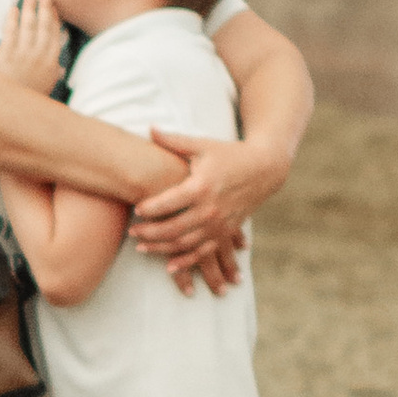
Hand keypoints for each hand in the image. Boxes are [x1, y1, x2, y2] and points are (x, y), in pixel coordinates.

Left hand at [0, 0, 65, 96]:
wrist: (10, 112)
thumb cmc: (28, 100)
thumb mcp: (46, 89)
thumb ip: (53, 75)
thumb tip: (59, 68)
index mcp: (51, 63)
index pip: (55, 35)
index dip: (54, 19)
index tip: (54, 8)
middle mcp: (39, 55)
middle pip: (44, 26)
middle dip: (45, 8)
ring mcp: (23, 54)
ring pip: (29, 25)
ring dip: (30, 8)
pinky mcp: (6, 55)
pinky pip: (10, 32)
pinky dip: (12, 19)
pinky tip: (13, 8)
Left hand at [129, 127, 269, 284]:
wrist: (265, 168)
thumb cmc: (230, 154)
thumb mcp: (203, 145)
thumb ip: (174, 141)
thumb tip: (149, 129)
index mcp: (201, 186)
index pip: (167, 203)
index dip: (148, 208)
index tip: (135, 209)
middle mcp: (210, 209)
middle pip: (172, 228)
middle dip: (149, 233)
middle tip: (132, 232)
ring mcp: (219, 224)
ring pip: (184, 244)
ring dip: (160, 248)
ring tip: (140, 247)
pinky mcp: (226, 232)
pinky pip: (203, 252)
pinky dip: (185, 262)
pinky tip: (168, 267)